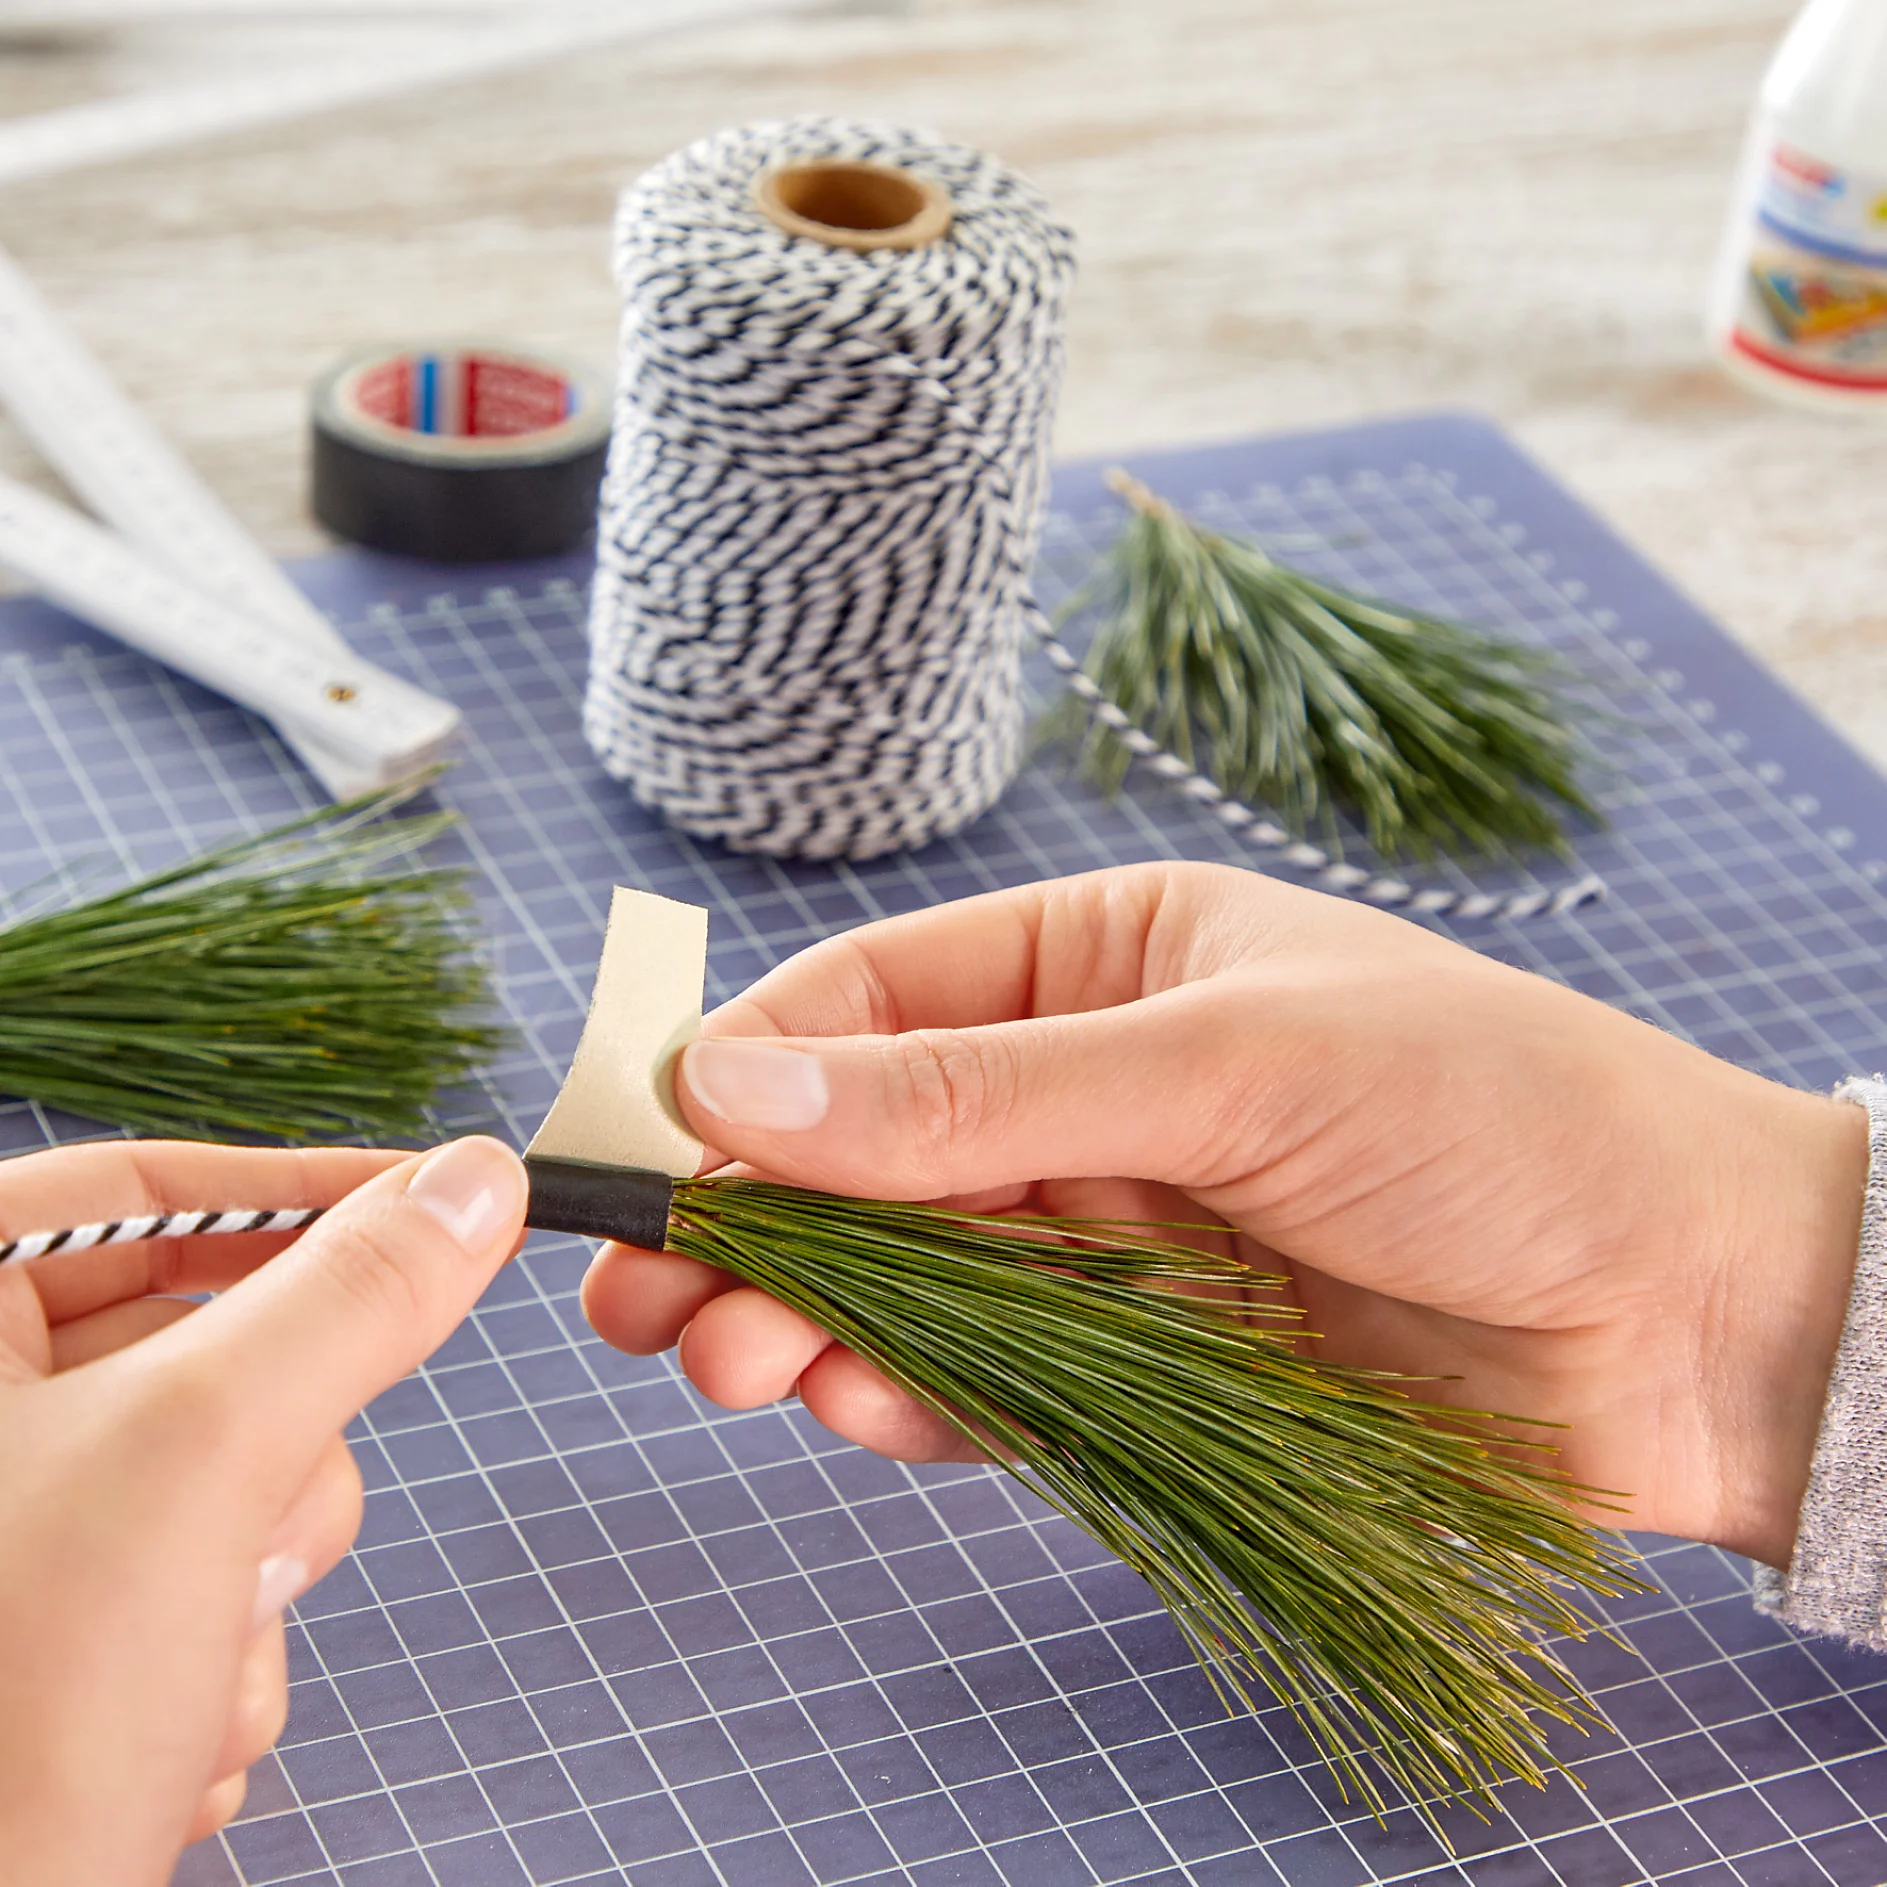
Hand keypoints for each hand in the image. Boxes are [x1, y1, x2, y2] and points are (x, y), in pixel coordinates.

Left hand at [0, 1134, 527, 1886]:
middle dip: (274, 1462)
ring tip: (184, 1679)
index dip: (306, 1187)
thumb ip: (352, 1300)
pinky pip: (199, 1579)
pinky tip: (163, 1745)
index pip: (145, 1188)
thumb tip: (476, 1181)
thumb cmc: (5, 1718)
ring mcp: (11, 1535)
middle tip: (258, 1538)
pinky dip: (220, 1655)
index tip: (446, 1207)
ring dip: (255, 1587)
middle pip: (206, 1345)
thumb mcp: (204, 1459)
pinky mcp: (45, 1640)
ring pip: (228, 1478)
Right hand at [583, 862, 1867, 1568]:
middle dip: (758, 1216)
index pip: (882, 1000)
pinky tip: (856, 1406)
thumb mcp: (1228, 1062)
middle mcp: (1095, 1087)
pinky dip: (918, 1393)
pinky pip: (995, 1375)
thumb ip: (982, 1094)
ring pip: (916, 1270)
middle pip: (873, 1147)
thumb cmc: (1496, 1116)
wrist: (1699, 1312)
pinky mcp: (1149, 1362)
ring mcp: (1117, 1229)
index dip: (753, 1069)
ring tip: (727, 1362)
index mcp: (1110, 957)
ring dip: (814, 1315)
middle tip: (646, 1295)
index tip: (651, 1147)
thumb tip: (739, 1086)